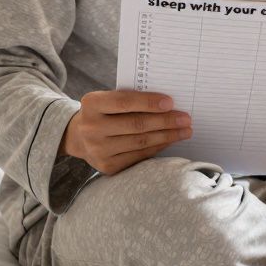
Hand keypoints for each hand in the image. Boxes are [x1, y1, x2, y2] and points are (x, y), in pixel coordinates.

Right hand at [60, 90, 191, 174]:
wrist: (79, 137)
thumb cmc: (104, 113)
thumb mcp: (108, 100)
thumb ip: (130, 99)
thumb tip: (168, 104)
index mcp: (91, 104)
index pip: (124, 102)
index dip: (148, 103)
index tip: (170, 102)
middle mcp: (91, 128)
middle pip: (136, 124)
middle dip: (165, 121)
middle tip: (186, 119)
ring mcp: (98, 149)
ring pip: (140, 142)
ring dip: (167, 136)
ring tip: (185, 131)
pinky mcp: (107, 166)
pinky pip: (139, 156)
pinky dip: (158, 147)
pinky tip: (170, 141)